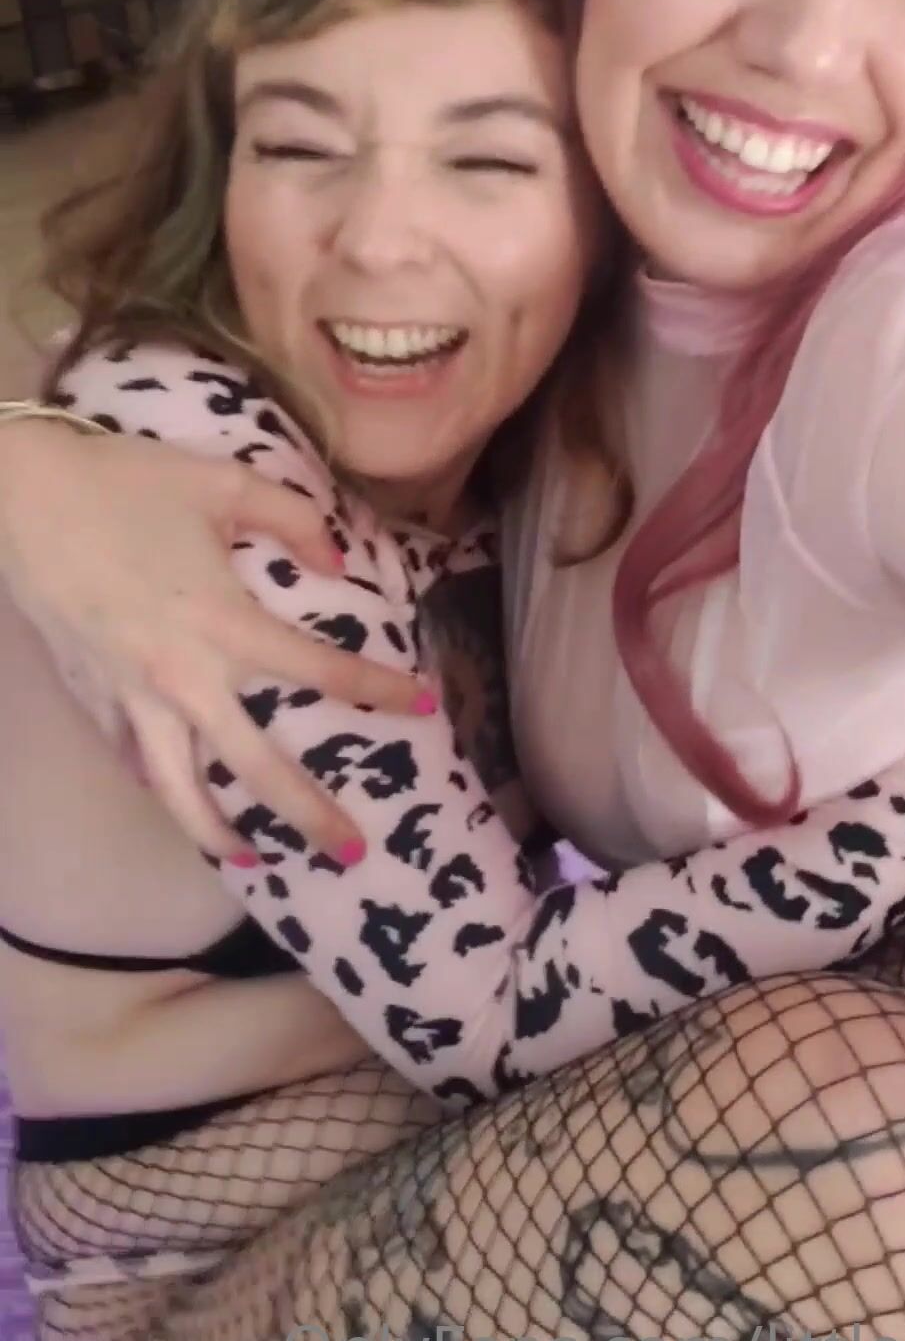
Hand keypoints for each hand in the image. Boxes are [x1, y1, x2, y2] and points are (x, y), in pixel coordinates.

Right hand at [0, 423, 428, 860]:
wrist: (21, 494)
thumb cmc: (125, 481)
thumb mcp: (224, 483)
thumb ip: (293, 518)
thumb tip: (337, 560)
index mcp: (224, 622)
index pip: (320, 669)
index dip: (380, 690)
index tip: (427, 707)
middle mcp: (182, 675)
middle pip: (256, 767)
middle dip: (309, 814)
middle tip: (353, 851)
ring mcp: (130, 696)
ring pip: (179, 788)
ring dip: (217, 830)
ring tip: (251, 860)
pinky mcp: (90, 698)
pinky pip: (131, 758)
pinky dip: (157, 784)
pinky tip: (176, 798)